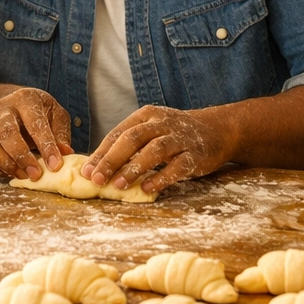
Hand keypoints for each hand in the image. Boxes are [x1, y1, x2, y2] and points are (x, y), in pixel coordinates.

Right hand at [0, 88, 72, 179]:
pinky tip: (10, 173)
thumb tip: (65, 153)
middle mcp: (3, 108)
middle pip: (7, 132)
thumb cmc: (40, 112)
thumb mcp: (56, 116)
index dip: (46, 146)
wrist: (16, 104)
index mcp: (26, 99)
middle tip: (35, 175)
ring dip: (6, 164)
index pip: (35, 123)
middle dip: (21, 156)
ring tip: (23, 176)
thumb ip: (60, 134)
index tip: (55, 165)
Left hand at [81, 105, 235, 193]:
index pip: (119, 133)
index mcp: (146, 116)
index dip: (101, 152)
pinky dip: (161, 178)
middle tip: (97, 178)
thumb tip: (99, 166)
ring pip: (154, 150)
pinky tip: (147, 188)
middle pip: (132, 138)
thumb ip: (130, 145)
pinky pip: (177, 166)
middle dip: (112, 159)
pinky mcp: (195, 154)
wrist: (216, 130)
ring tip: (118, 185)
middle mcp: (162, 123)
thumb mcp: (152, 130)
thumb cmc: (175, 134)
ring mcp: (180, 138)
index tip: (87, 171)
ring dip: (134, 168)